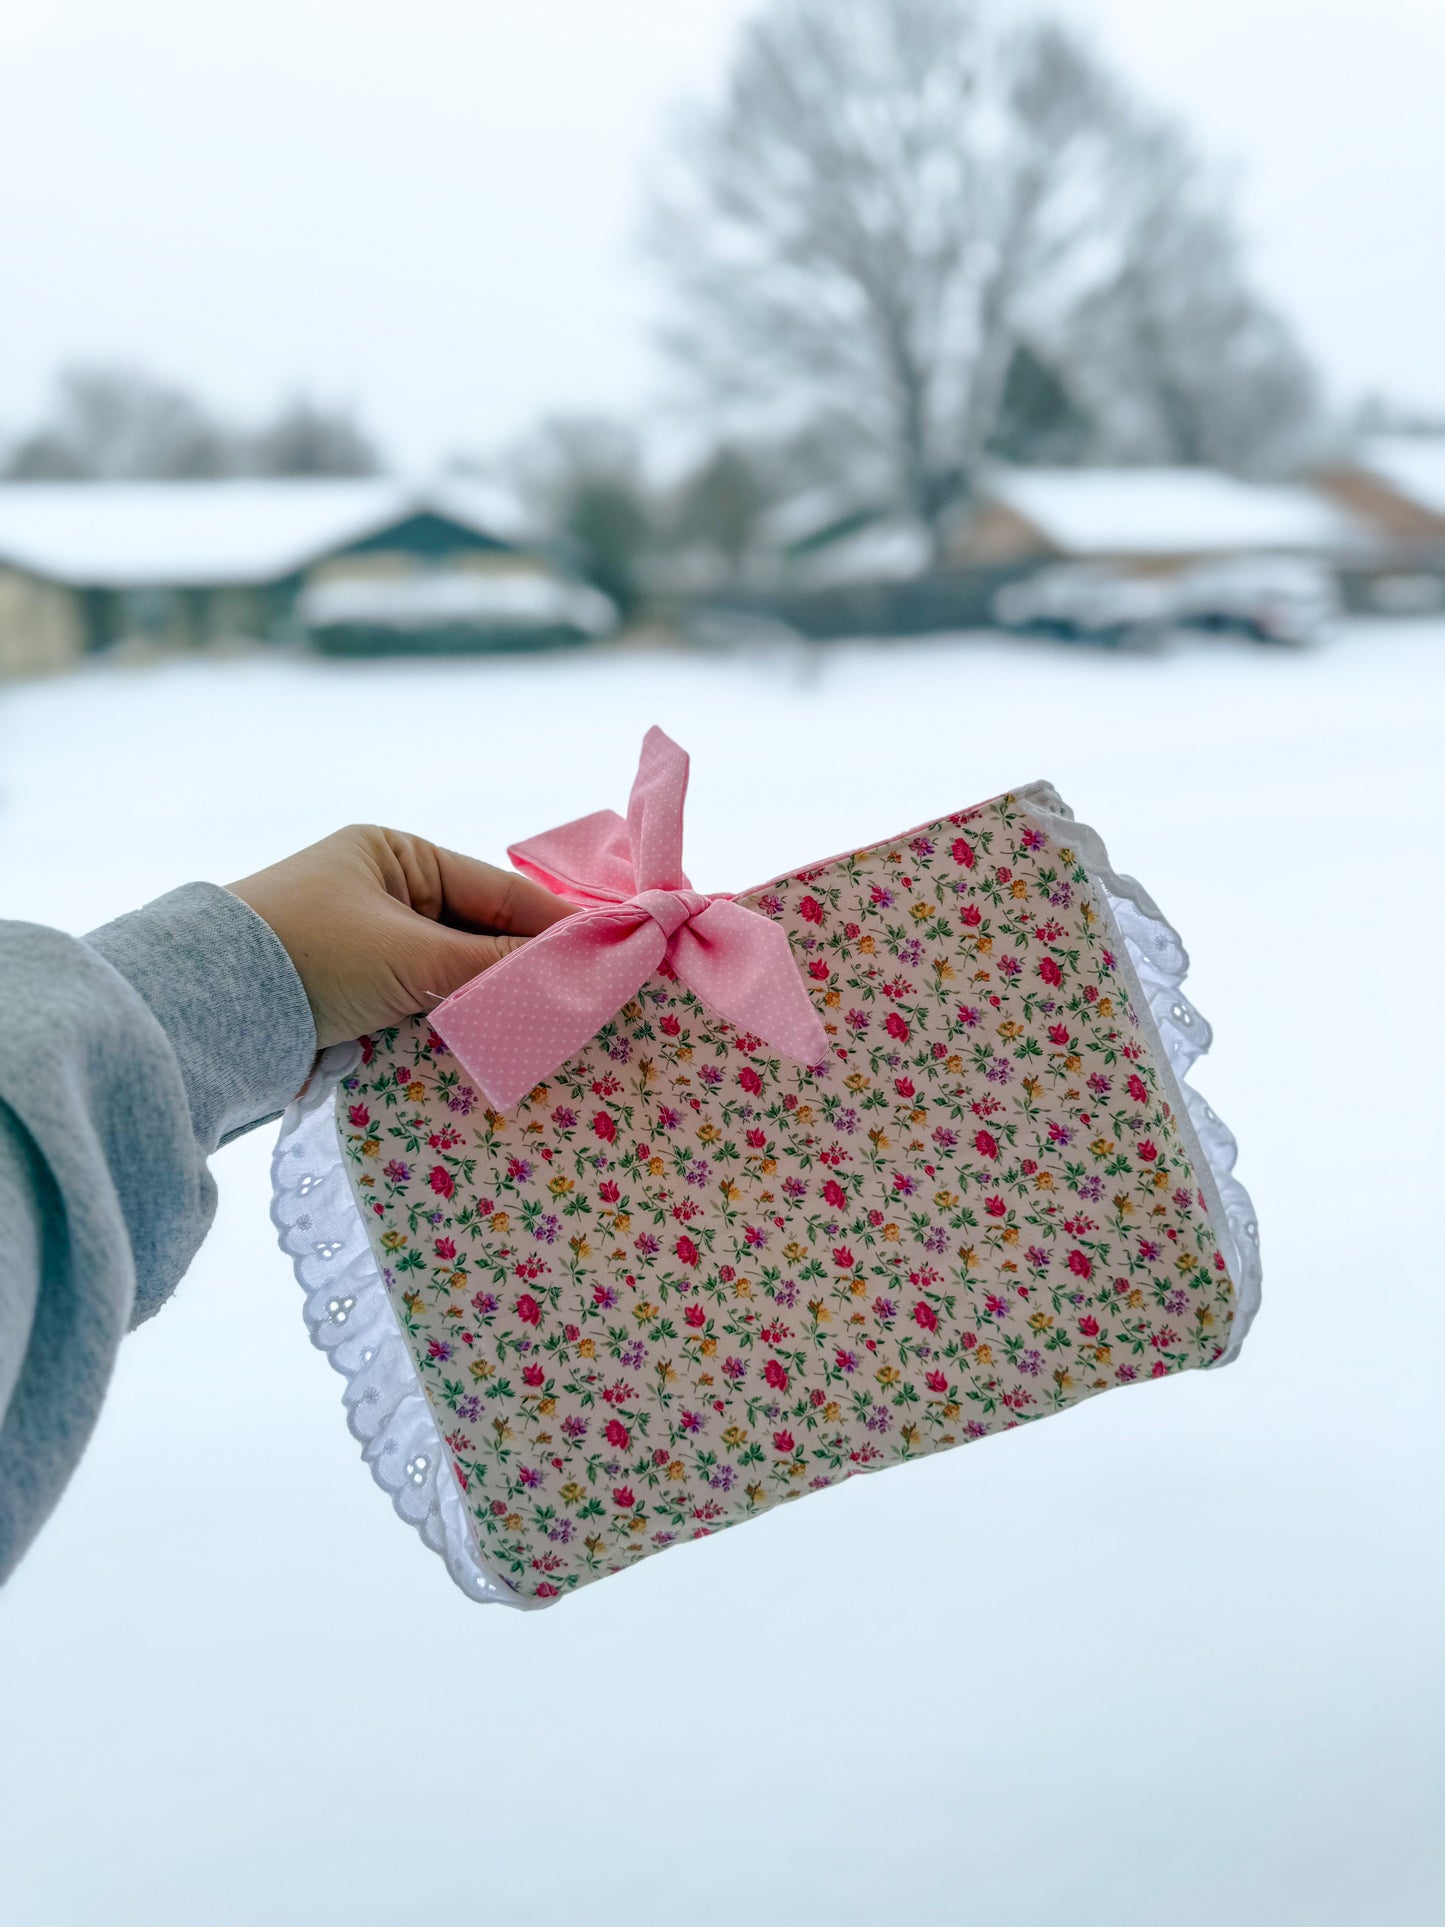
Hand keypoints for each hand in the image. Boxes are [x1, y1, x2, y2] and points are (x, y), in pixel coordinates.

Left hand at [228, 825, 572, 1048]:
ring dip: (486, 1004)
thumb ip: (494, 968)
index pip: (495, 888)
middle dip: (522, 970)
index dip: (553, 923)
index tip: (609, 952)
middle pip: (476, 933)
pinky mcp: (346, 995)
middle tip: (586, 1000)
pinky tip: (488, 1047)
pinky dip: (449, 1026)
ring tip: (548, 1030)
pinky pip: (418, 1006)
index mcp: (392, 854)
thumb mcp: (413, 956)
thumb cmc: (312, 955)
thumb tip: (572, 973)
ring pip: (449, 975)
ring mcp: (361, 943)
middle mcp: (378, 891)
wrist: (207, 1012)